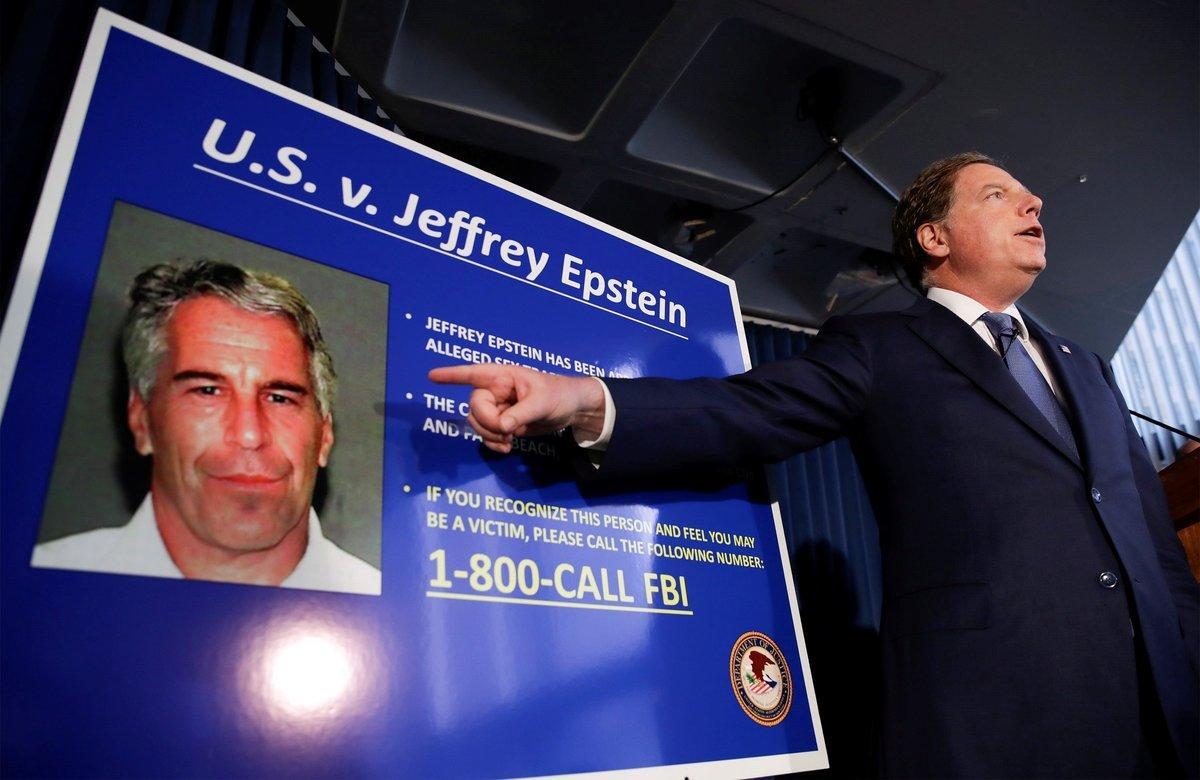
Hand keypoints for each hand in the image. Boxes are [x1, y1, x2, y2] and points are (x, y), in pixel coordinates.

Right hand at [428, 364, 605, 453]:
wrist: (572, 409)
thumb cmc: (559, 394)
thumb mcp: (542, 402)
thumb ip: (520, 413)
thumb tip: (502, 427)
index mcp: (502, 376)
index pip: (473, 373)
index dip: (451, 375)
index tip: (431, 376)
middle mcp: (495, 391)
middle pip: (474, 407)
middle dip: (487, 423)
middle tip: (507, 431)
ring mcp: (497, 408)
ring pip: (477, 423)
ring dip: (490, 436)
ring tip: (509, 441)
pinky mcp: (502, 424)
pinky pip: (486, 435)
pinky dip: (493, 443)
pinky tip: (507, 448)